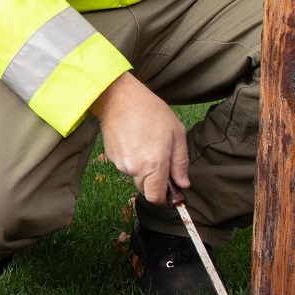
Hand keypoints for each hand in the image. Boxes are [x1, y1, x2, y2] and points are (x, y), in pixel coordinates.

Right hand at [88, 72, 190, 205]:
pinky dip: (132, 158)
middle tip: (161, 158)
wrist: (119, 97)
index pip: (156, 197)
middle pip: (145, 188)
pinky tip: (134, 139)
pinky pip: (125, 165)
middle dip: (154, 180)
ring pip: (135, 175)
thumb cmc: (152, 111)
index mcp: (154, 164)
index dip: (164, 197)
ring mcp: (120, 163)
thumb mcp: (177, 133)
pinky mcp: (111, 157)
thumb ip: (180, 163)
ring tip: (146, 142)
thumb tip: (183, 184)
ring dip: (142, 167)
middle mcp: (135, 168)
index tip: (170, 190)